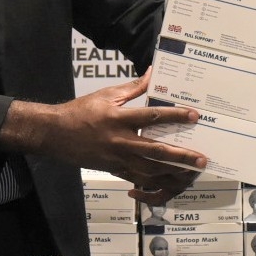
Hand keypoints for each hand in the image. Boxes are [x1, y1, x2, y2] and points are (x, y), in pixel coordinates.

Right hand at [0, 70, 206, 200]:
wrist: (54, 134)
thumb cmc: (81, 111)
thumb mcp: (106, 95)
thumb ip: (133, 87)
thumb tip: (153, 73)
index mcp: (119, 118)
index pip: (152, 117)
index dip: (174, 116)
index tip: (194, 116)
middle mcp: (120, 141)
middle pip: (156, 151)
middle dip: (181, 156)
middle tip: (201, 159)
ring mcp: (117, 159)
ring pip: (149, 170)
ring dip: (172, 173)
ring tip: (191, 172)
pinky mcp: (113, 170)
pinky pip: (137, 179)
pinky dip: (154, 182)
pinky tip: (170, 181)